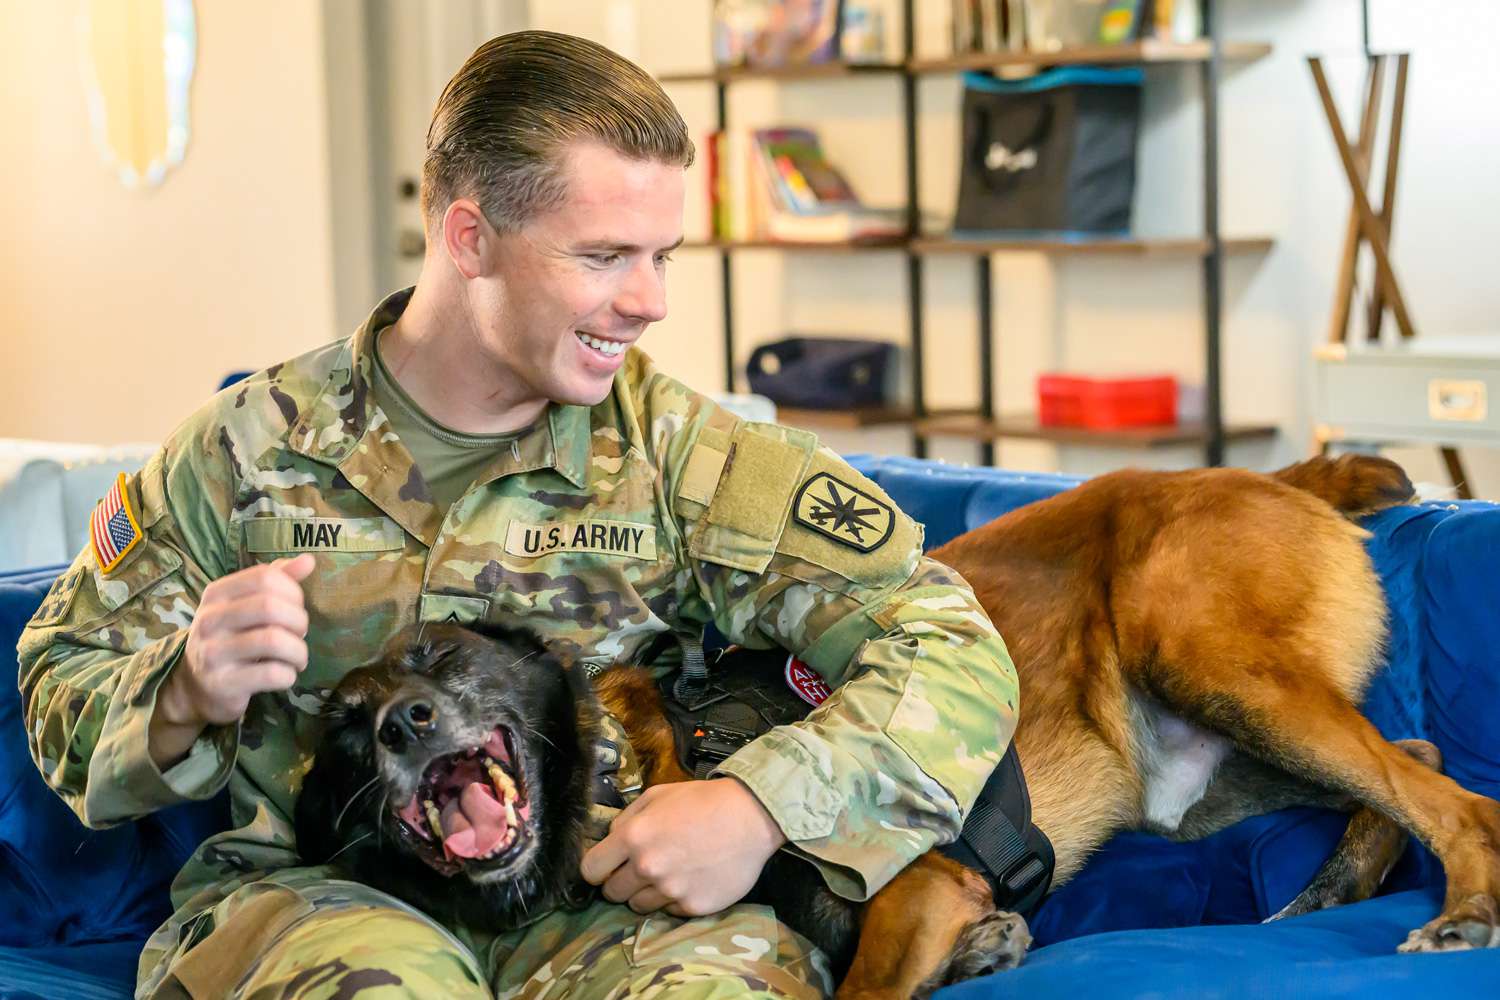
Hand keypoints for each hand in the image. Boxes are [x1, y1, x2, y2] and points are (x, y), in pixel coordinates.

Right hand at [150, 555, 314, 766]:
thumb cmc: (230, 639)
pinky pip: (271, 674)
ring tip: (297, 658)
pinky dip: (289, 675)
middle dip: (299, 622)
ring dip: (298, 651)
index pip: (265, 577)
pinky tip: (285, 675)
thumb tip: (308, 560)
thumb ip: (276, 581)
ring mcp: (213, 653)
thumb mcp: (245, 605)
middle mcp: (210, 619)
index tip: (295, 608)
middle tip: (299, 635)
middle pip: (271, 607)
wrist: (195, 687)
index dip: (293, 592)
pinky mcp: (222, 684)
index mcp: (216, 593)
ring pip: (274, 641)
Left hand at [580, 777, 786, 916]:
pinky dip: (674, 900)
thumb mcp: (658, 795)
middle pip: (612, 893)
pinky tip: (690, 879)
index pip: (590, 870)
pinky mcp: (692, 907)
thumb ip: (628, 818)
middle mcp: (647, 867)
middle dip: (621, 882)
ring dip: (647, 893)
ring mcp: (670, 890)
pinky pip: (669, 912)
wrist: (750, 817)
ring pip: (638, 906)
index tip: (607, 867)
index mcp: (633, 837)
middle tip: (641, 870)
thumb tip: (611, 840)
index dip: (597, 869)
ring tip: (668, 874)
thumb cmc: (702, 801)